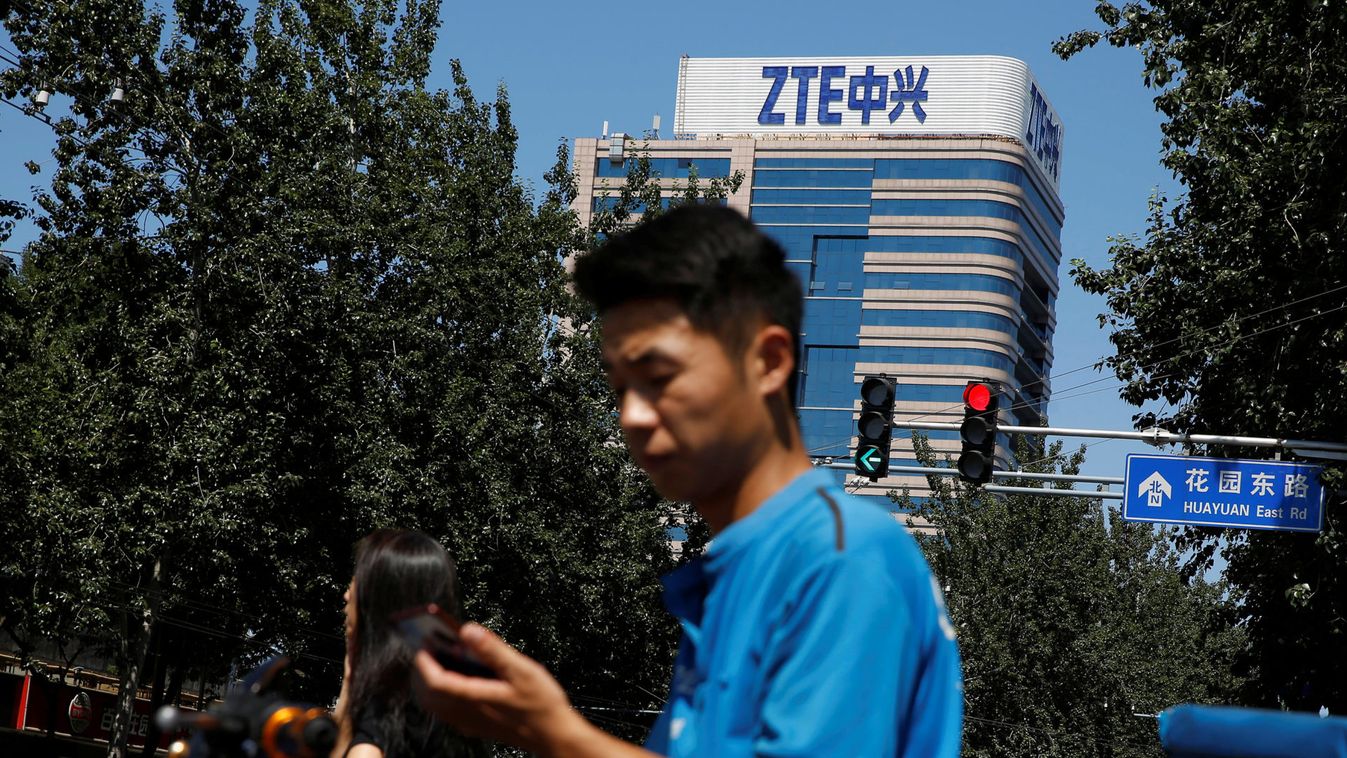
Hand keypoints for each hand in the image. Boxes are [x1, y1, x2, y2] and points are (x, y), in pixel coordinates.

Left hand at [411, 623, 589, 755]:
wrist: (555, 736)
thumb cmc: (541, 706)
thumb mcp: (521, 670)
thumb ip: (493, 649)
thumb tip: (468, 630)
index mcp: (474, 699)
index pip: (435, 682)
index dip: (425, 662)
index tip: (422, 645)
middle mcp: (467, 713)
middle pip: (429, 695)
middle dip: (423, 672)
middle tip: (427, 649)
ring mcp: (470, 722)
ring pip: (437, 705)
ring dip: (431, 684)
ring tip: (439, 661)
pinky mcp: (477, 726)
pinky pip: (449, 711)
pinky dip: (444, 694)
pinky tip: (458, 681)